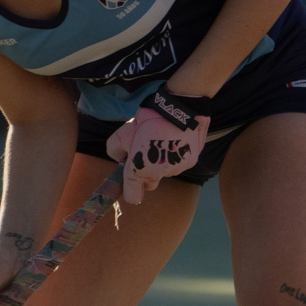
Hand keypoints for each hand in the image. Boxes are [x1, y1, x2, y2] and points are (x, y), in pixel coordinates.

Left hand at [105, 89, 210, 204]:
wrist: (178, 109)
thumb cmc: (148, 120)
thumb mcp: (122, 133)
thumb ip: (114, 150)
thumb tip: (120, 158)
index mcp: (139, 170)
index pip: (133, 197)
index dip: (130, 191)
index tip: (130, 183)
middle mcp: (158, 174)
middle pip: (149, 184)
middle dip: (146, 174)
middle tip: (145, 153)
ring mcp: (176, 169)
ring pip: (165, 172)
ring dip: (162, 163)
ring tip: (162, 140)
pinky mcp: (190, 161)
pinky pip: (179, 163)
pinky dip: (176, 155)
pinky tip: (175, 138)